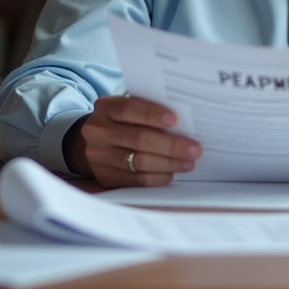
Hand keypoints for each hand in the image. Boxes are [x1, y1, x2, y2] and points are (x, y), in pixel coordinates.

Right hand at [65, 95, 201, 186]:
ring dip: (169, 163)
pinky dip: (157, 178)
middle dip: (171, 145)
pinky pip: (136, 180)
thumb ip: (147, 111)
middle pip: (139, 138)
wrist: (94, 143)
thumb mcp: (126, 109)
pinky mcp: (106, 176)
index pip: (130, 109)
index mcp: (106, 108)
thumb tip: (184, 122)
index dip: (153, 114)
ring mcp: (100, 156)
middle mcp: (99, 131)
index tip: (175, 120)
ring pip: (140, 162)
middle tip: (194, 149)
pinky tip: (170, 174)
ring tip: (188, 163)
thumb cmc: (121, 122)